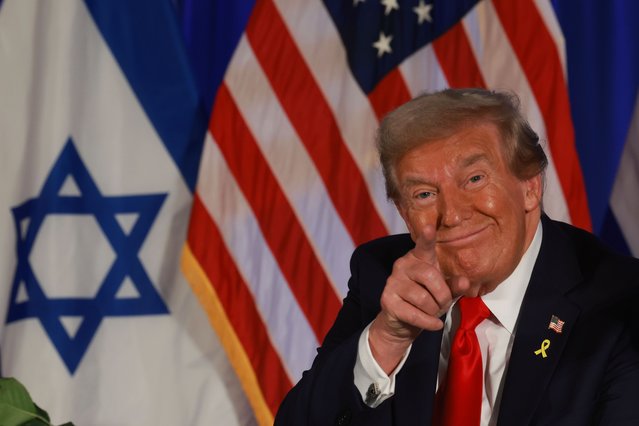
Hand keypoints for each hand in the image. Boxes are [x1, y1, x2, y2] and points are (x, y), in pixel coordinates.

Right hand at [368, 224, 467, 372]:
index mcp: (418, 258)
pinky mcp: (387, 300)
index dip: (426, 237)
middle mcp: (402, 265)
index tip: (429, 227)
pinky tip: (434, 324)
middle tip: (444, 304)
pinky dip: (429, 323)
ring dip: (435, 311)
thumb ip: (454, 286)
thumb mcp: (444, 292)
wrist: (403, 323)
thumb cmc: (427, 300)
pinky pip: (415, 314)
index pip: (424, 246)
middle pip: (431, 277)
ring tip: (433, 313)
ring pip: (423, 298)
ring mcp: (392, 282)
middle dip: (443, 296)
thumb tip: (464, 281)